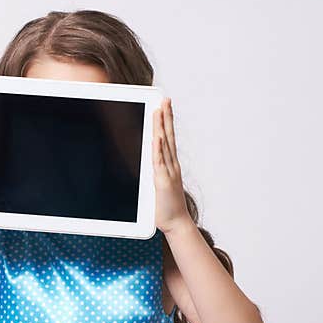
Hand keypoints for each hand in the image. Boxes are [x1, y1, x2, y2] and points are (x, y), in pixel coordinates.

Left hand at [152, 96, 191, 233]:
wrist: (177, 223)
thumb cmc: (167, 206)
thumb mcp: (158, 185)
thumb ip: (154, 173)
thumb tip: (145, 164)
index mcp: (170, 165)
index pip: (167, 139)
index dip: (166, 122)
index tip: (164, 107)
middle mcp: (171, 165)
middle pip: (168, 136)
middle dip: (166, 117)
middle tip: (164, 99)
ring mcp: (168, 172)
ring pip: (164, 145)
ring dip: (161, 127)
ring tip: (159, 110)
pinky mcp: (162, 181)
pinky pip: (159, 162)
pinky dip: (157, 149)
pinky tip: (156, 137)